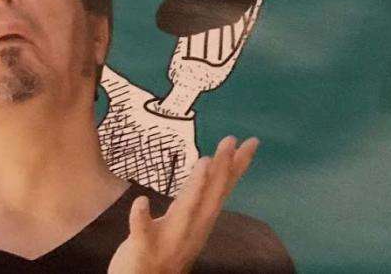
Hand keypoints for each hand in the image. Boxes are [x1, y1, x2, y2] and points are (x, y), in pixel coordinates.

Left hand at [107, 136, 258, 273]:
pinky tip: (141, 201)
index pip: (221, 188)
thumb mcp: (185, 220)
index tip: (250, 141)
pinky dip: (141, 217)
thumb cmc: (165, 251)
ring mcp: (169, 239)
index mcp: (199, 219)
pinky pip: (142, 231)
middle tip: (231, 139)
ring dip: (196, 187)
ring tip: (204, 162)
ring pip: (185, 210)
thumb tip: (209, 168)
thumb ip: (195, 196)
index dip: (236, 165)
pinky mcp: (143, 248)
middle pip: (210, 194)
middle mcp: (191, 228)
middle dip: (222, 167)